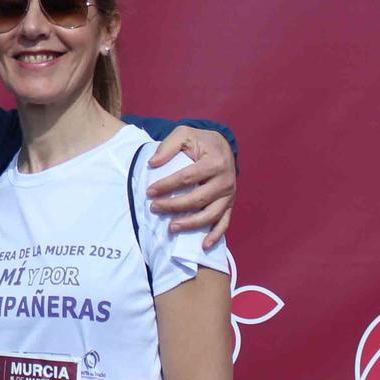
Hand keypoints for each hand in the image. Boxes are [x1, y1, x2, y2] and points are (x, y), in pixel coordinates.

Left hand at [147, 127, 236, 246]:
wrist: (222, 146)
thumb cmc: (200, 141)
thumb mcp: (184, 134)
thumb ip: (168, 146)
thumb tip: (152, 164)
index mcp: (215, 162)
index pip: (187, 177)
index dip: (167, 186)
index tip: (149, 192)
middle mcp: (225, 180)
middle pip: (197, 199)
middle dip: (174, 206)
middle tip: (154, 208)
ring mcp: (229, 195)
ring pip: (210, 215)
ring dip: (191, 224)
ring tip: (171, 227)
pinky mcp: (230, 204)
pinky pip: (224, 223)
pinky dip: (215, 236)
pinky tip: (203, 245)